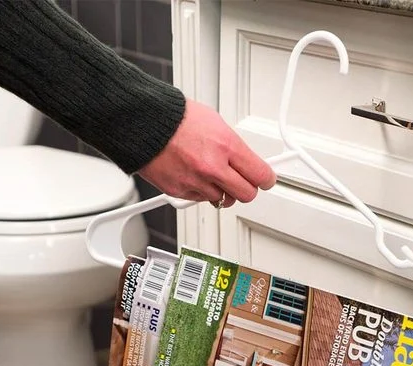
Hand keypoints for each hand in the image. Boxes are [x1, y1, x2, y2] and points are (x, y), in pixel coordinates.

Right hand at [138, 99, 275, 206]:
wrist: (145, 125)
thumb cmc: (177, 119)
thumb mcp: (215, 123)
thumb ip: (233, 147)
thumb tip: (245, 160)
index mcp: (226, 146)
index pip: (260, 175)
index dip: (267, 179)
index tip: (267, 179)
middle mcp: (213, 168)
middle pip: (247, 195)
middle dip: (247, 189)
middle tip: (243, 182)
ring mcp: (197, 182)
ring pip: (223, 200)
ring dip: (222, 191)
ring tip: (212, 175)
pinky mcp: (181, 192)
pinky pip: (200, 199)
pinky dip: (201, 191)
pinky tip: (195, 175)